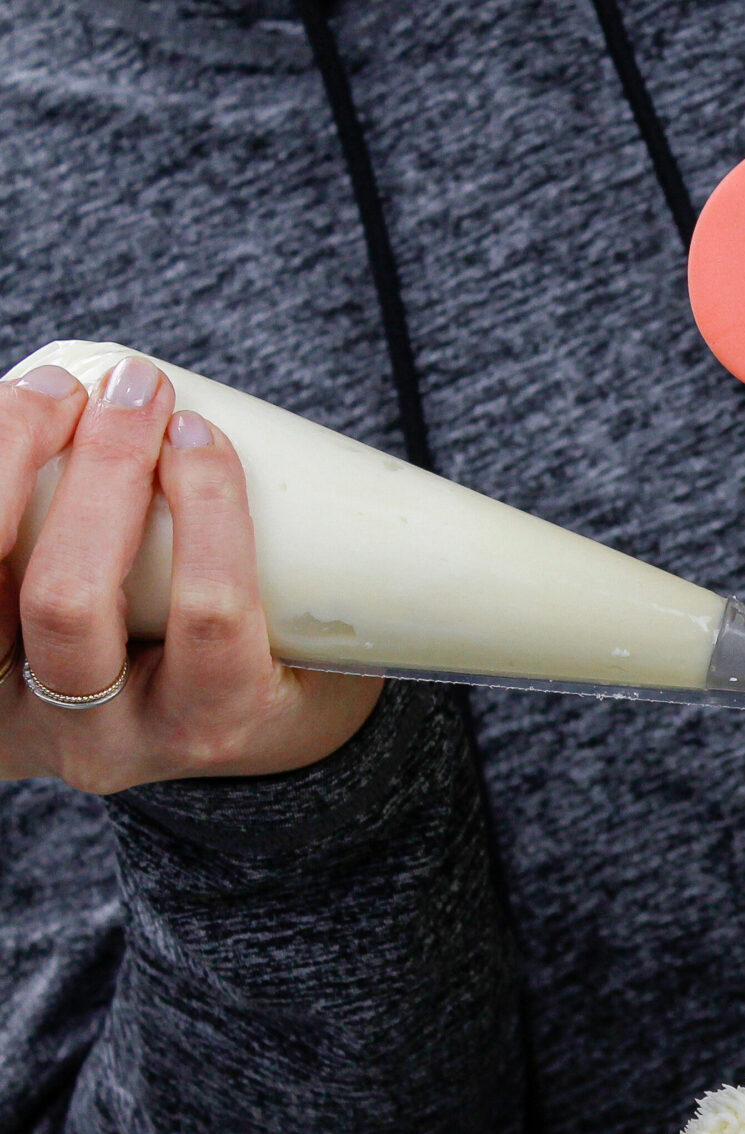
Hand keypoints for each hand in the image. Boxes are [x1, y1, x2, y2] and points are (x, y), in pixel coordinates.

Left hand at [1, 355, 379, 790]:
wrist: (199, 742)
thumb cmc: (276, 667)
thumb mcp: (323, 652)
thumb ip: (313, 573)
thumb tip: (303, 451)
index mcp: (208, 727)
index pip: (208, 621)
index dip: (207, 513)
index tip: (202, 432)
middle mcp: (99, 737)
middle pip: (72, 603)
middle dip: (102, 473)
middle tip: (136, 392)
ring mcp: (16, 712)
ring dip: (9, 461)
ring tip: (54, 390)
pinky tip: (5, 426)